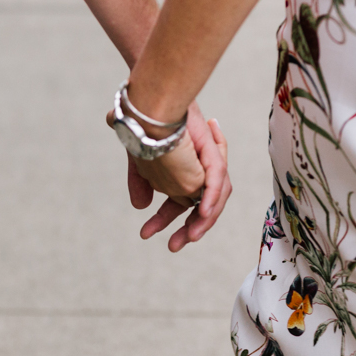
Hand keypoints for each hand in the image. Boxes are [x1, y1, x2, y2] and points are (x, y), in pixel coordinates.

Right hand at [121, 103, 231, 251]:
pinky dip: (211, 200)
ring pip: (212, 200)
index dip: (163, 220)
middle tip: (173, 246)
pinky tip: (203, 213)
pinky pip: (217, 183)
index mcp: (180, 173)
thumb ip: (141, 185)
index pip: (178, 203)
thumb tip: (141, 207)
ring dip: (201, 221)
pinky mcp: (212, 157)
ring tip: (189, 238)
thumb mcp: (138, 163)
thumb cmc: (142, 128)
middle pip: (198, 207)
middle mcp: (196, 171)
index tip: (146, 234)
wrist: (147, 108)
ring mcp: (205, 165)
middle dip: (186, 229)